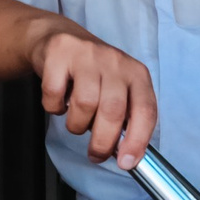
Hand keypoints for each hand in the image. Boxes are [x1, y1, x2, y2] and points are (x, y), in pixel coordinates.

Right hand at [27, 20, 157, 167]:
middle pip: (113, 110)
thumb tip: (127, 155)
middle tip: (96, 154)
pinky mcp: (59, 53)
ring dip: (76, 124)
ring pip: (84, 104)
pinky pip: (55, 94)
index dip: (138, 140)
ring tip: (76, 120)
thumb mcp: (117, 90)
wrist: (60, 37)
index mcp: (136, 74)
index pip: (145, 110)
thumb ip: (125, 118)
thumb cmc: (92, 74)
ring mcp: (87, 55)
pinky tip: (59, 101)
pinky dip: (54, 107)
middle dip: (103, 142)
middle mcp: (115, 61)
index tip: (127, 162)